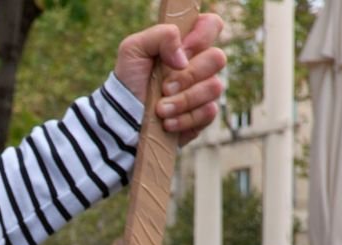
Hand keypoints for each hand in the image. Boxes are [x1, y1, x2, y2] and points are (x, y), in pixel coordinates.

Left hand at [114, 14, 225, 144]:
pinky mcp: (204, 114)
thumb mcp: (133, 49)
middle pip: (217, 58)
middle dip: (187, 76)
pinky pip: (208, 112)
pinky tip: (166, 123)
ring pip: (213, 87)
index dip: (201, 37)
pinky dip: (184, 119)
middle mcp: (200, 64)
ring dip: (182, 101)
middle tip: (164, 87)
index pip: (212, 25)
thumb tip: (184, 57)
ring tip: (160, 109)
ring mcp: (204, 89)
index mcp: (186, 43)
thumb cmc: (129, 80)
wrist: (123, 117)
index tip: (181, 53)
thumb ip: (160, 36)